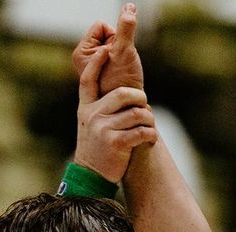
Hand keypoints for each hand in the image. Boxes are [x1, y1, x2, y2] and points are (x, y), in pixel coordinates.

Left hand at [73, 3, 143, 93]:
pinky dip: (123, 61)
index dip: (115, 38)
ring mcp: (93, 65)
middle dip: (118, 47)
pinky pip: (117, 54)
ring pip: (114, 44)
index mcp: (81, 53)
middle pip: (108, 34)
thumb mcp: (124, 52)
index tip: (115, 58)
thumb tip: (129, 7)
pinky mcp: (103, 70)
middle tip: (118, 67)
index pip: (101, 26)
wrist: (127, 111)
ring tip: (120, 72)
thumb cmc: (123, 83)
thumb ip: (126, 28)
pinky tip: (121, 75)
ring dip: (122, 55)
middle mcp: (84, 58)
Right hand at [73, 49, 157, 182]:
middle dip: (140, 98)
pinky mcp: (116, 143)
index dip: (96, 64)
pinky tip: (149, 139)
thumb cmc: (97, 147)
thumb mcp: (91, 124)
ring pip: (137, 113)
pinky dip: (150, 135)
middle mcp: (92, 116)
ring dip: (149, 119)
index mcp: (86, 108)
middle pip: (123, 94)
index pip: (87, 81)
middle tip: (144, 106)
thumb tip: (126, 93)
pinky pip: (141, 131)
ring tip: (149, 126)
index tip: (105, 51)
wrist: (90, 176)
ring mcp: (103, 129)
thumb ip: (102, 108)